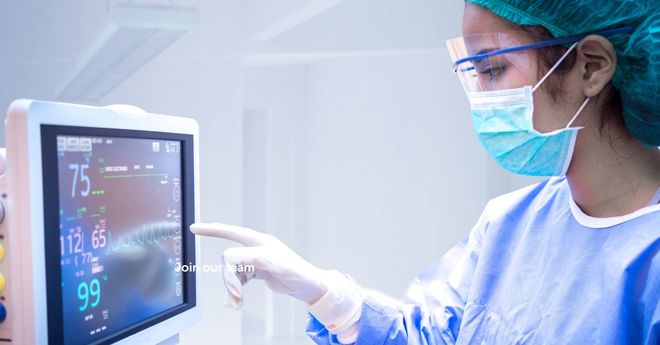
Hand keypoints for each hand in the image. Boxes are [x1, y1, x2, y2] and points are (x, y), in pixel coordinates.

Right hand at [190, 222, 327, 308]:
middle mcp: (255, 248)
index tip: (194, 228)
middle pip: (229, 260)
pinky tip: (237, 301)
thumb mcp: (271, 262)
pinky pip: (238, 280)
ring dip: (232, 288)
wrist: (308, 285)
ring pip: (232, 272)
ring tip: (237, 304)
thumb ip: (248, 257)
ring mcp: (255, 260)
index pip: (230, 231)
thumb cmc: (294, 270)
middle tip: (235, 296)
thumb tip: (228, 259)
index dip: (211, 230)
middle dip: (228, 279)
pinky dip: (235, 291)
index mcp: (258, 240)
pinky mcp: (256, 271)